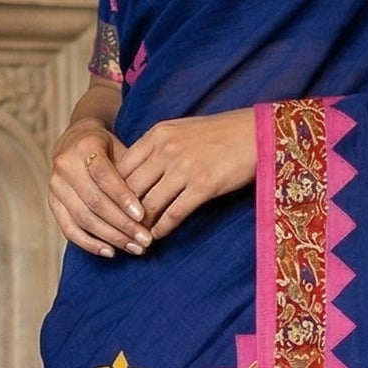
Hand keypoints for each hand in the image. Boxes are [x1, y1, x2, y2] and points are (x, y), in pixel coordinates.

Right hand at [48, 120, 151, 257]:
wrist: (77, 143)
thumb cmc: (108, 150)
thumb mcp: (123, 151)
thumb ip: (133, 174)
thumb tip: (153, 206)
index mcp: (84, 147)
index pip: (104, 176)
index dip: (123, 197)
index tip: (143, 216)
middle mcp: (65, 166)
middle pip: (94, 201)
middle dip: (122, 224)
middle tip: (145, 240)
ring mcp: (56, 186)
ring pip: (83, 218)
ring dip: (110, 237)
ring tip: (134, 248)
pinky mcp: (53, 204)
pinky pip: (69, 229)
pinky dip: (90, 243)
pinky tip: (110, 252)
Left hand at [118, 108, 256, 239]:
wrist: (256, 132)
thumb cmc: (219, 133)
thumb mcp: (181, 130)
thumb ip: (156, 147)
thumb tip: (135, 173)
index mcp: (157, 134)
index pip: (121, 167)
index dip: (112, 192)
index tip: (111, 208)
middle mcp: (166, 150)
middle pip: (130, 188)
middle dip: (121, 213)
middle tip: (119, 230)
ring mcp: (184, 168)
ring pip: (148, 204)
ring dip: (140, 226)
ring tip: (137, 237)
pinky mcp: (203, 186)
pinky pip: (173, 213)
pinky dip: (162, 228)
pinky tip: (158, 236)